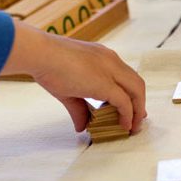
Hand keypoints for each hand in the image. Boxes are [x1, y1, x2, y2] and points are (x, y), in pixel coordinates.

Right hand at [1, 21, 146, 132]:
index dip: (132, 93)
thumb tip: (81, 127)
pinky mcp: (105, 83)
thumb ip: (79, 109)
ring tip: (132, 127)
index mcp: (104, 57)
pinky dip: (128, 115)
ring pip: (137, 91)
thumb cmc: (48, 65)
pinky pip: (125, 102)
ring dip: (138, 111)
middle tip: (137, 120)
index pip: (126, 75)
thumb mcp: (67, 90)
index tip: (132, 109)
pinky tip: (124, 126)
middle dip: (140, 103)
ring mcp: (110, 70)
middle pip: (137, 83)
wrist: (40, 53)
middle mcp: (112, 60)